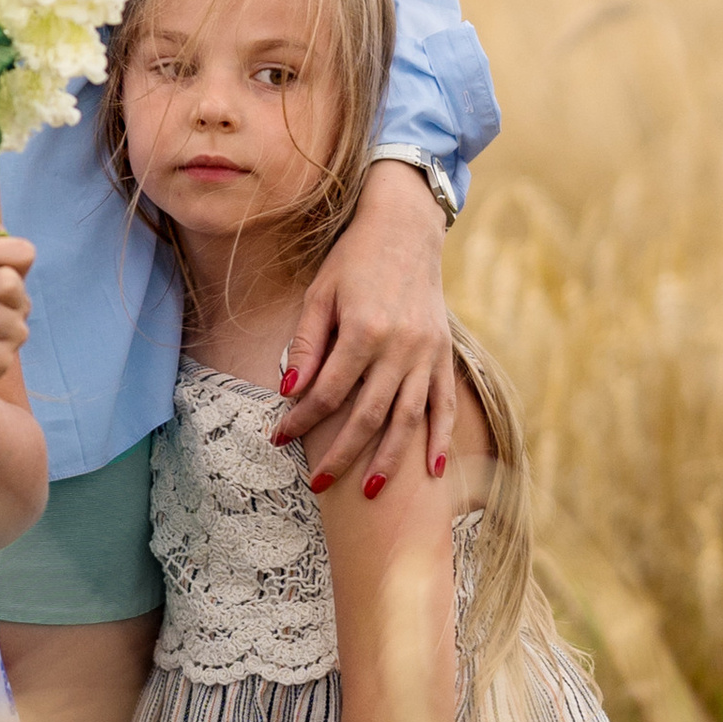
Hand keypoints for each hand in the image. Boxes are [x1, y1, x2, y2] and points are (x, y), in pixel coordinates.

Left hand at [267, 162, 454, 497]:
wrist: (405, 230)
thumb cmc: (353, 262)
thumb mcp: (320, 294)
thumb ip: (306, 344)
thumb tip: (288, 391)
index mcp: (365, 331)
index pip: (328, 391)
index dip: (301, 419)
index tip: (279, 438)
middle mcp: (401, 348)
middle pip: (368, 415)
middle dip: (341, 454)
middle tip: (318, 484)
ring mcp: (427, 354)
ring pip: (408, 419)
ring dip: (389, 459)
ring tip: (369, 491)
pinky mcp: (444, 355)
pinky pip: (443, 404)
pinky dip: (439, 439)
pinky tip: (433, 470)